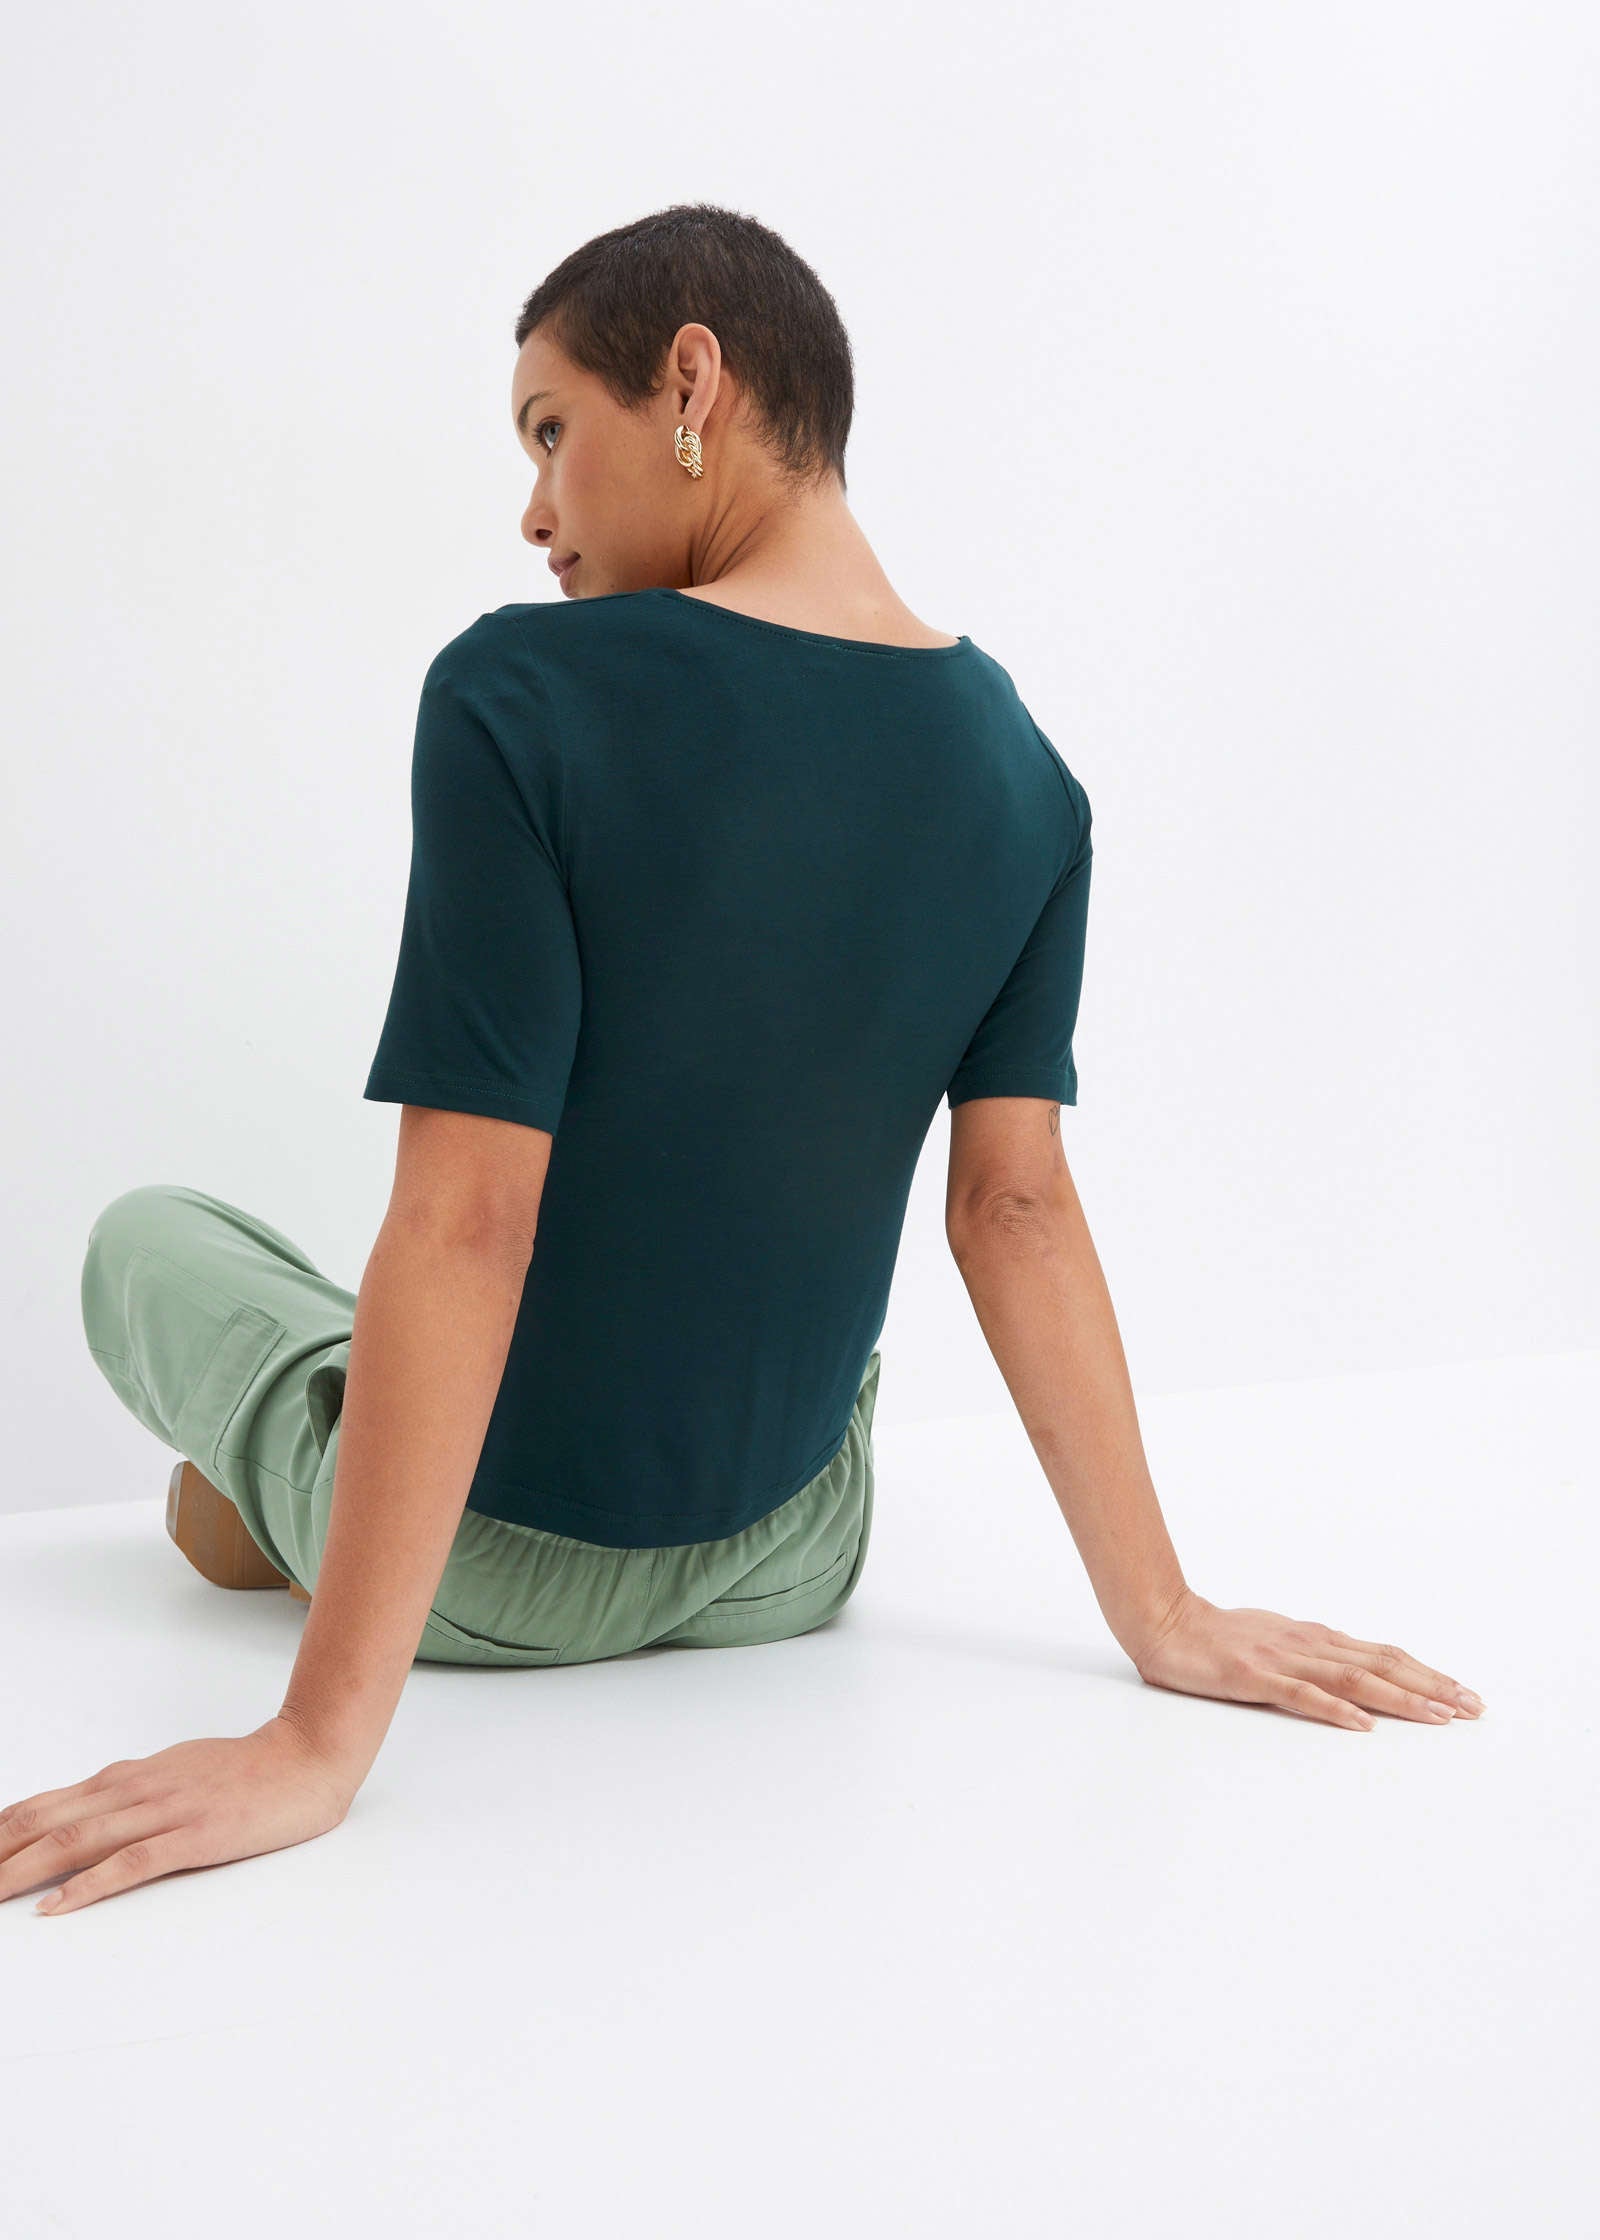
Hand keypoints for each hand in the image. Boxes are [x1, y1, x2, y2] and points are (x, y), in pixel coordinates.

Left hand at [3, 1713, 358, 1914]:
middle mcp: (133, 1790)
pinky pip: (131, 1863)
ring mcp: (163, 1811)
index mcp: (125, 1778)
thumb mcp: (170, 1772)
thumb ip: (124, 1794)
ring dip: (20, 1870)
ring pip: (76, 1840)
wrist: (305, 1758)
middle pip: (44, 1823)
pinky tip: (57, 1906)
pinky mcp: (195, 1836)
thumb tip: (77, 1812)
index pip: (40, 1805)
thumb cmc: (241, 1771)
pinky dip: (88, 1885)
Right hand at [1131, 1589, 1484, 1729]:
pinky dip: (1336, 1710)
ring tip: (1438, 1716)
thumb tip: (1356, 1677)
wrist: (1164, 1621)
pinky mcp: (1254, 1677)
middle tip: (1473, 1707)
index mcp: (1315, 1638)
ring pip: (1354, 1679)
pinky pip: (1302, 1695)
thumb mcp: (1277, 1640)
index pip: (1383, 1655)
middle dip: (1432, 1686)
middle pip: (1382, 1665)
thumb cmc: (1217, 1636)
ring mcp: (1283, 1659)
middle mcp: (1309, 1644)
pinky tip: (1362, 1725)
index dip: (1426, 1673)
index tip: (1463, 1694)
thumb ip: (1314, 1657)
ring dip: (1401, 1698)